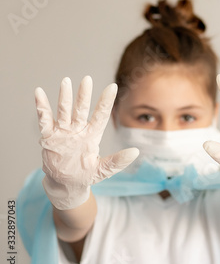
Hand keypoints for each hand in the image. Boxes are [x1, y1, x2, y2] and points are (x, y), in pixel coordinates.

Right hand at [35, 76, 138, 209]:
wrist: (66, 184)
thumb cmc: (86, 176)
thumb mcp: (104, 170)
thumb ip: (118, 161)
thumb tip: (136, 152)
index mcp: (92, 135)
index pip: (101, 115)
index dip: (106, 102)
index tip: (112, 86)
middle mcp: (78, 130)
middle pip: (82, 109)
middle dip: (84, 94)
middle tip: (87, 79)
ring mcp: (63, 132)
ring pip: (64, 111)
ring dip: (65, 97)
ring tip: (66, 81)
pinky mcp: (49, 137)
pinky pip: (45, 121)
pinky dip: (42, 107)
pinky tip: (40, 93)